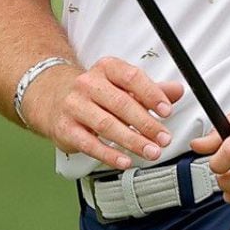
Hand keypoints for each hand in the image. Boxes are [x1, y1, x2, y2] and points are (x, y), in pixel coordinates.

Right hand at [27, 57, 183, 169]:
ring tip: (151, 152)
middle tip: (163, 138)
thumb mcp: (121, 85)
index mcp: (106, 68)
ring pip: (106, 125)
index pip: (131, 78)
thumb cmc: (94, 93)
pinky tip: (124, 160)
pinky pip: (89, 144)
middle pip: (121, 104)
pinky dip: (109, 154)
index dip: (151, 94)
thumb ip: (150, 90)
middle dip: (146, 124)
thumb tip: (177, 91)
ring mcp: (74, 106)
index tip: (166, 111)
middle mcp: (88, 84)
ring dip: (132, 141)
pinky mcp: (65, 128)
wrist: (52, 98)